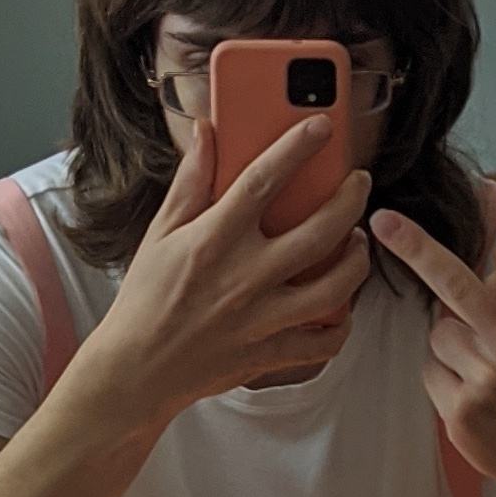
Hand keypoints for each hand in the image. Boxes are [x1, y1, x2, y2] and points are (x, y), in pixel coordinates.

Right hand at [93, 119, 373, 423]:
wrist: (136, 370)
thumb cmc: (145, 299)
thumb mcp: (161, 233)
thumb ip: (190, 181)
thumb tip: (205, 132)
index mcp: (214, 240)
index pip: (263, 180)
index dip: (297, 147)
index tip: (321, 126)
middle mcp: (244, 276)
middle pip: (320, 230)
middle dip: (351, 199)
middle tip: (359, 183)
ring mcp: (261, 318)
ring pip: (335, 286)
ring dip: (357, 259)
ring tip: (357, 241)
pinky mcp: (268, 352)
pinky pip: (322, 341)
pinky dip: (341, 326)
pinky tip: (343, 307)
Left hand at [368, 207, 495, 496]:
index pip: (489, 276)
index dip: (470, 272)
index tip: (387, 221)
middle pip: (449, 291)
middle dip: (414, 250)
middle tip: (384, 223)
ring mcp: (486, 385)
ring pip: (440, 334)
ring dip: (454, 340)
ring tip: (489, 366)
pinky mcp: (461, 415)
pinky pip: (431, 371)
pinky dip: (445, 374)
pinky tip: (477, 391)